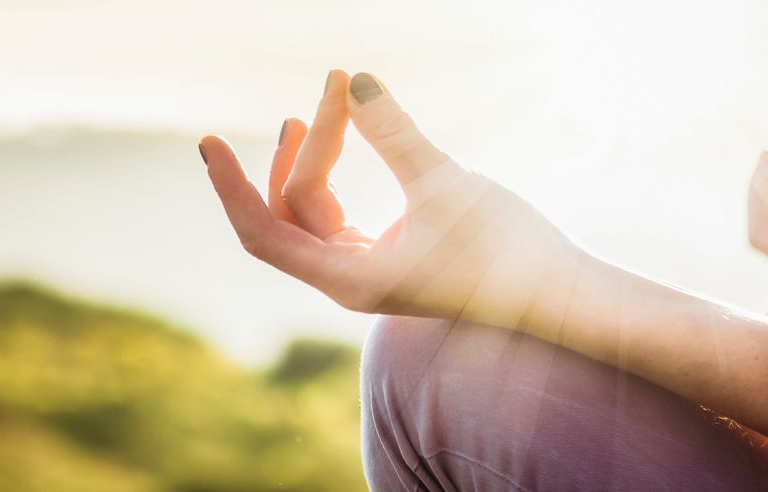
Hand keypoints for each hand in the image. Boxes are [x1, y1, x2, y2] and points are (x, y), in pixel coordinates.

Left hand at [200, 72, 584, 329]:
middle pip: (293, 212)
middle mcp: (349, 281)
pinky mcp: (389, 257)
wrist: (559, 294)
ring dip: (312, 160)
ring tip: (318, 106)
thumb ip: (395, 132)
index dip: (232, 188)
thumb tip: (355, 78)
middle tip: (332, 88)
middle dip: (301, 150)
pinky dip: (334, 179)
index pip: (264, 236)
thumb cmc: (507, 250)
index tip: (208, 143)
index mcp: (352, 279)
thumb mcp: (445, 183)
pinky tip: (339, 141)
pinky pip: (338, 217)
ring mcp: (368, 271)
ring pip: (315, 213)